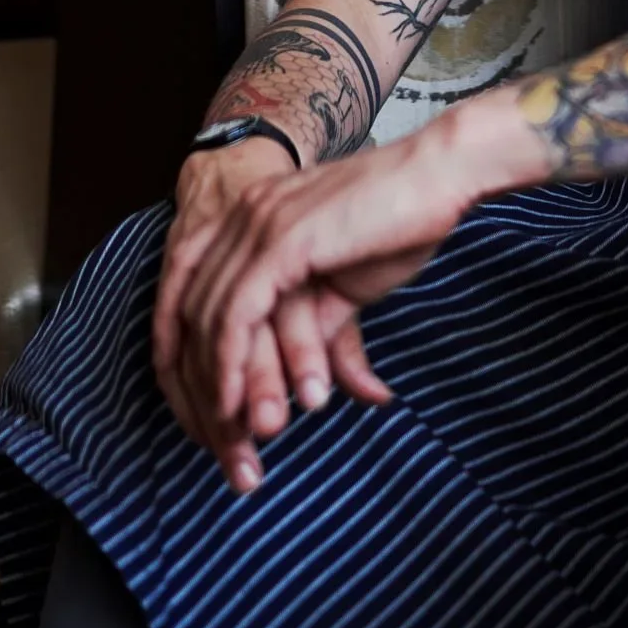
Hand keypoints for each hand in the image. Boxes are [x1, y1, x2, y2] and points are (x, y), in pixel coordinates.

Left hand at [174, 91, 546, 488]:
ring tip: (233, 446)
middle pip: (187, 314)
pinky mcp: (281, 241)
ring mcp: (257, 224)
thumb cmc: (405, 223)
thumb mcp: (346, 286)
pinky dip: (229, 368)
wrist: (442, 175)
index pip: (187, 295)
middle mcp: (241, 216)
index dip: (185, 361)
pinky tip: (236, 408)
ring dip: (214, 392)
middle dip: (194, 391)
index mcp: (250, 218)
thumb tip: (309, 384)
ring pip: (207, 321)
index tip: (206, 420)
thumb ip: (317, 326)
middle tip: (218, 452)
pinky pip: (235, 316)